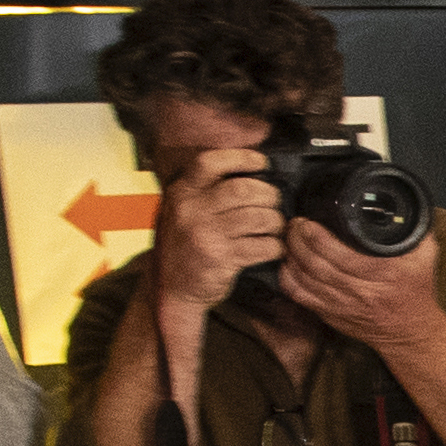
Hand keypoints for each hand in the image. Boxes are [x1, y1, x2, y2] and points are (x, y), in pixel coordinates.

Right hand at [154, 146, 283, 312]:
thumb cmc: (185, 245)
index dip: (241, 158)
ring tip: (275, 226)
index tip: (262, 163)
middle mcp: (190, 210)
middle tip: (274, 202)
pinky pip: (261, 246)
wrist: (171, 287)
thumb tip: (252, 173)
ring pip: (257, 217)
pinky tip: (273, 247)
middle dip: (268, 194)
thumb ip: (206, 191)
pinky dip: (275, 246)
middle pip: (243, 189)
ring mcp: (204, 234)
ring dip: (275, 221)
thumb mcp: (183, 210)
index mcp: (181, 192)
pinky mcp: (220, 259)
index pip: (209, 162)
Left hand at [276, 220, 445, 352]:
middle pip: (316, 264)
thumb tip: (402, 205)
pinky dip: (288, 278)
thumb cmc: (416, 292)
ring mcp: (343, 306)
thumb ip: (413, 230)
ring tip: (290, 239)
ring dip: (291, 256)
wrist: (410, 330)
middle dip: (298, 240)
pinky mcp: (331, 315)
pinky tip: (288, 264)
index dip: (317, 236)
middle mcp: (362, 291)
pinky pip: (300, 296)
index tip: (309, 222)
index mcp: (384, 274)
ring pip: (304, 279)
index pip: (340, 254)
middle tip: (295, 225)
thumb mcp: (425, 256)